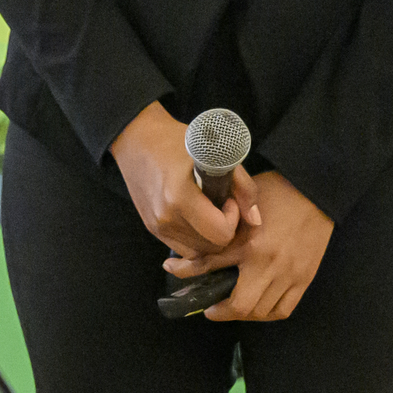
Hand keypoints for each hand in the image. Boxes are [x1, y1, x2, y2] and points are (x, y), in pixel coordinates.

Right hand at [109, 103, 253, 257]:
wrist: (137, 139)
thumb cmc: (178, 141)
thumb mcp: (215, 154)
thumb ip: (242, 187)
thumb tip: (255, 220)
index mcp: (179, 197)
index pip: (220, 233)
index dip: (232, 218)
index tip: (228, 198)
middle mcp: (166, 218)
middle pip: (211, 247)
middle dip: (224, 229)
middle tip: (221, 204)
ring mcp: (157, 227)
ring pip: (198, 253)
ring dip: (210, 237)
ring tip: (209, 210)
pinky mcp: (153, 229)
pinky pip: (183, 249)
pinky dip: (196, 239)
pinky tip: (197, 216)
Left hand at [163, 171, 332, 322]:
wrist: (317, 189)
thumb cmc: (278, 190)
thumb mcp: (243, 201)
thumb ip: (224, 222)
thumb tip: (202, 237)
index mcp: (249, 241)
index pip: (209, 265)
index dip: (187, 273)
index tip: (175, 274)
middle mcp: (268, 263)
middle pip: (240, 305)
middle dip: (220, 311)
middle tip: (211, 307)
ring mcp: (288, 274)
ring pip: (261, 311)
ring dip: (243, 313)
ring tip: (234, 307)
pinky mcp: (304, 278)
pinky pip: (283, 309)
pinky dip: (267, 313)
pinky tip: (259, 307)